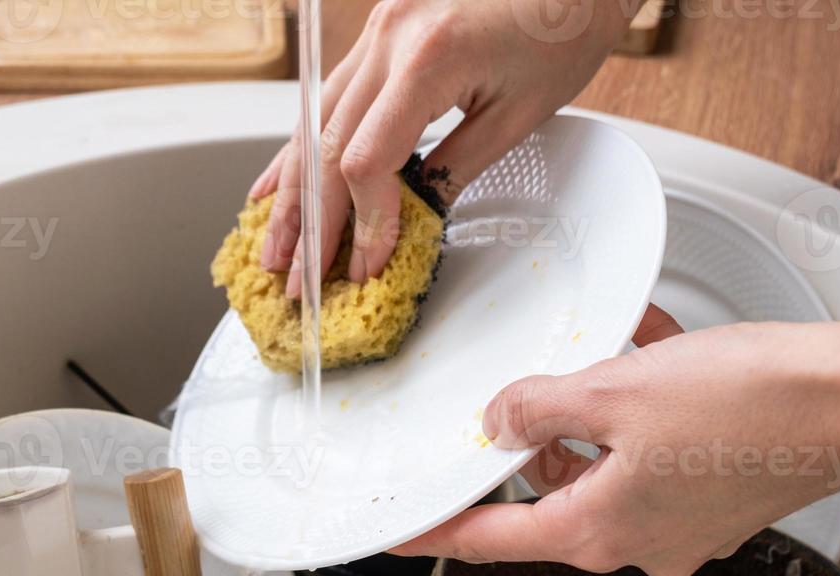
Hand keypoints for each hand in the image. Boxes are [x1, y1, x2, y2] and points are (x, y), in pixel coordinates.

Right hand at [252, 0, 637, 296]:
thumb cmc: (564, 28)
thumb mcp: (518, 115)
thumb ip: (455, 169)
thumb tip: (411, 219)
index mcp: (427, 58)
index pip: (367, 160)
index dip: (363, 223)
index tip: (366, 267)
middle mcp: (389, 37)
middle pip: (326, 146)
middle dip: (310, 224)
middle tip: (299, 283)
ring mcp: (378, 30)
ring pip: (314, 122)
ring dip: (292, 193)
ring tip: (274, 248)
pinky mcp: (380, 31)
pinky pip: (328, 96)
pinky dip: (302, 146)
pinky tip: (275, 184)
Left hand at [394, 308, 839, 575]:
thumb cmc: (757, 405)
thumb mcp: (616, 390)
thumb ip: (539, 406)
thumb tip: (502, 420)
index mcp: (599, 530)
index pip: (490, 539)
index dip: (437, 533)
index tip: (402, 534)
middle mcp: (639, 540)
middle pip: (551, 493)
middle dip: (542, 435)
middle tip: (537, 389)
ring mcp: (682, 524)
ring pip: (605, 462)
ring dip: (599, 408)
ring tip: (616, 354)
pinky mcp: (716, 496)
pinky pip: (655, 451)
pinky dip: (646, 405)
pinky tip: (656, 351)